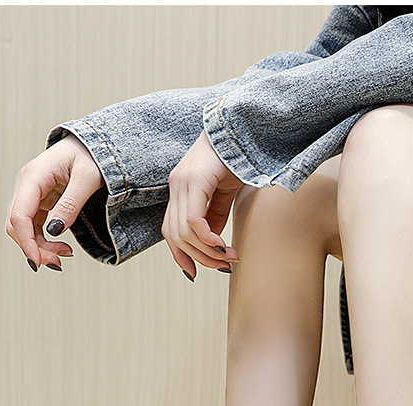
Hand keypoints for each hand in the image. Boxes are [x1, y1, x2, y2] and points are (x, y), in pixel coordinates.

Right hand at [6, 134, 103, 270]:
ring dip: (40, 247)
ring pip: (24, 229)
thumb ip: (71, 203)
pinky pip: (34, 227)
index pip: (19, 215)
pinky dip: (44, 241)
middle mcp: (27, 185)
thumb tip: (54, 231)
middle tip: (60, 262)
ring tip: (65, 254)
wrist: (93, 146)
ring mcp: (31, 194)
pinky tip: (61, 247)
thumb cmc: (92, 156)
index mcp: (34, 176)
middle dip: (34, 248)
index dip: (26, 242)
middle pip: (17, 225)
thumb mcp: (88, 178)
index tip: (39, 263)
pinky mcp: (39, 202)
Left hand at [162, 129, 243, 279]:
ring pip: (183, 232)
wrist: (242, 126)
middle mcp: (176, 185)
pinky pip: (194, 220)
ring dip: (206, 252)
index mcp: (180, 189)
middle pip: (175, 236)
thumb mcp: (224, 192)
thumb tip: (211, 241)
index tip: (195, 272)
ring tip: (228, 258)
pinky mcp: (194, 180)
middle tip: (222, 267)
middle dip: (198, 258)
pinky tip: (222, 245)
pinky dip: (207, 238)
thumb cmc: (236, 157)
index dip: (180, 255)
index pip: (170, 230)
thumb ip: (215, 215)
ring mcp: (182, 182)